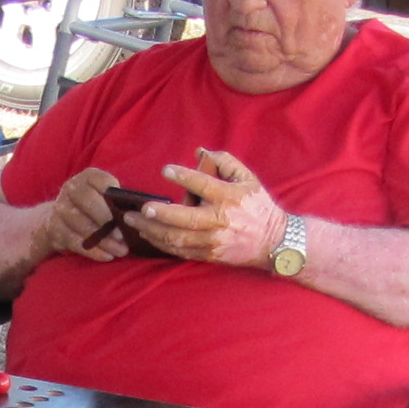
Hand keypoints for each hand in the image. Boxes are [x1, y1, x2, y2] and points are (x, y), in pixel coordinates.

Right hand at [34, 166, 140, 261]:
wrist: (59, 220)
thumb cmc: (93, 209)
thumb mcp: (104, 199)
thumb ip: (119, 202)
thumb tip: (142, 213)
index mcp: (87, 177)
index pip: (101, 181)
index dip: (113, 193)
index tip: (126, 208)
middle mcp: (71, 188)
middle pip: (88, 201)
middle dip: (107, 219)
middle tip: (123, 235)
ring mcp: (60, 208)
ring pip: (81, 224)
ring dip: (103, 239)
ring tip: (121, 250)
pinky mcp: (53, 228)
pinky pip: (73, 241)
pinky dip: (92, 250)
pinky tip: (107, 256)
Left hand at [133, 147, 281, 268]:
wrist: (273, 241)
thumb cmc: (257, 206)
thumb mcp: (247, 178)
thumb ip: (224, 162)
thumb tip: (200, 152)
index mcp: (228, 197)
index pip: (203, 185)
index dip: (184, 177)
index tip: (166, 170)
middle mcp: (219, 220)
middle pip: (183, 219)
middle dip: (158, 213)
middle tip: (140, 208)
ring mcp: (213, 240)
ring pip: (177, 238)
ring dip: (153, 230)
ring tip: (135, 221)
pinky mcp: (209, 254)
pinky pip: (180, 251)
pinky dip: (161, 243)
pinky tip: (149, 234)